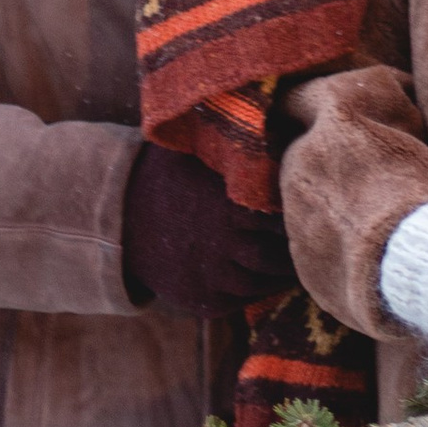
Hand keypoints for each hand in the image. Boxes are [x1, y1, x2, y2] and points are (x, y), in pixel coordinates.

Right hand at [121, 141, 297, 317]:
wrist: (119, 221)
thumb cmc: (167, 178)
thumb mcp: (196, 153)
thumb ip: (235, 148)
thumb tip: (280, 125)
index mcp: (226, 206)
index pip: (281, 218)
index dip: (296, 215)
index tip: (305, 208)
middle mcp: (221, 244)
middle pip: (278, 256)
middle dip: (294, 250)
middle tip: (308, 240)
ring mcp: (212, 277)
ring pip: (264, 282)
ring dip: (281, 274)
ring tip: (289, 259)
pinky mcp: (203, 301)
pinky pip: (243, 300)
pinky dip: (256, 289)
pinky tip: (261, 273)